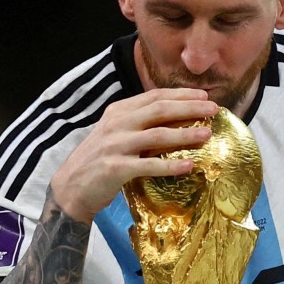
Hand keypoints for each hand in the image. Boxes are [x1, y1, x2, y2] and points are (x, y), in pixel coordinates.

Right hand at [50, 88, 217, 222]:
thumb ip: (137, 123)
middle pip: (160, 110)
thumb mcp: (114, 133)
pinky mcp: (116, 168)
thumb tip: (174, 117)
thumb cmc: (98, 160)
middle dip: (190, 108)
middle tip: (214, 109)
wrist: (69, 188)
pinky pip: (149, 165)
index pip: (154, 96)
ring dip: (185, 134)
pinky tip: (189, 166)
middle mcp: (117, 124)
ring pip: (157, 135)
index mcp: (118, 111)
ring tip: (207, 135)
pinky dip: (171, 166)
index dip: (181, 95)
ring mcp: (115, 145)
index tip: (204, 96)